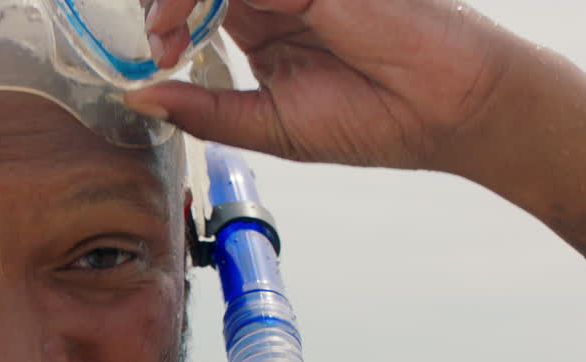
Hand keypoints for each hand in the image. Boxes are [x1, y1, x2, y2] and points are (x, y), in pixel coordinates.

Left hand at [130, 0, 513, 170]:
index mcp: (261, 24)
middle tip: (157, 42)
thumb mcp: (270, 126)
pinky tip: (197, 14)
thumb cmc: (373, 121)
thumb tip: (139, 98)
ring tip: (169, 31)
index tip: (153, 58)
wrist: (446, 112)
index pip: (193, 1)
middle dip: (162, 3)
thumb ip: (205, 110)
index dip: (163, 19)